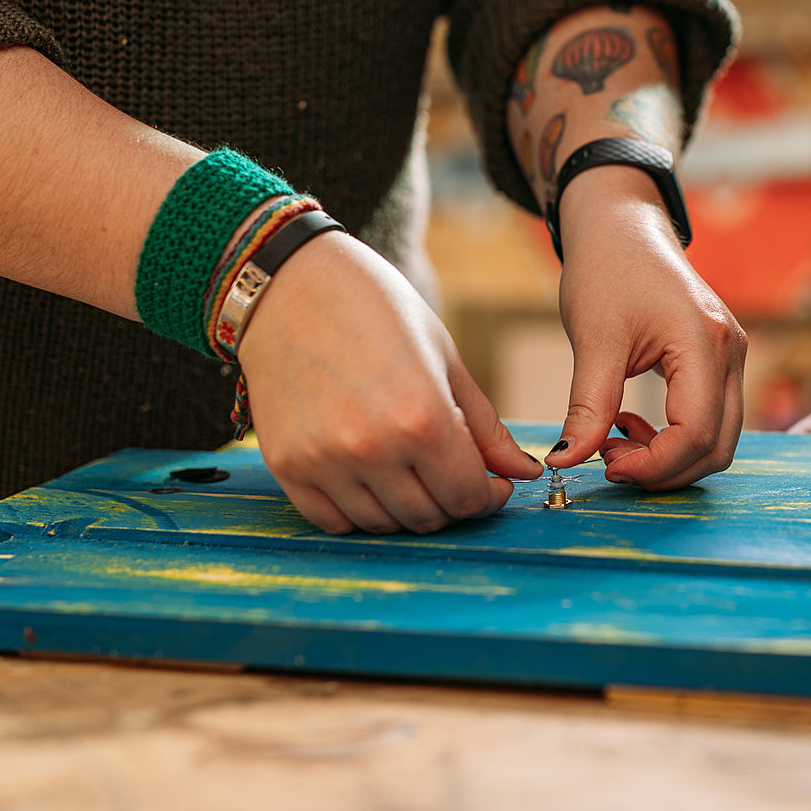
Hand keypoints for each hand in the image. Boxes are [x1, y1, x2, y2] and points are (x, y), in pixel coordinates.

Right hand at [237, 232, 541, 533]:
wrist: (289, 286)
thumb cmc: (375, 310)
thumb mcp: (444, 359)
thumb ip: (485, 426)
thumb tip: (523, 473)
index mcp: (422, 418)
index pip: (467, 496)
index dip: (488, 497)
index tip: (493, 485)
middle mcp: (371, 449)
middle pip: (427, 517)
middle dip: (451, 502)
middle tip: (452, 475)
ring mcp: (324, 462)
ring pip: (381, 524)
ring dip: (406, 509)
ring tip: (412, 471)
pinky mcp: (287, 466)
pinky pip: (332, 520)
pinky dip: (358, 511)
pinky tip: (371, 479)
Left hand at [543, 167, 745, 487]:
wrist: (621, 226)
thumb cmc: (607, 269)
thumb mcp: (593, 340)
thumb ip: (587, 406)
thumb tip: (565, 460)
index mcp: (705, 342)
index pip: (697, 434)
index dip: (654, 465)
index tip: (606, 466)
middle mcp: (730, 352)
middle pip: (718, 446)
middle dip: (665, 469)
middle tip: (608, 460)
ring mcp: (731, 357)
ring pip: (719, 439)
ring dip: (670, 457)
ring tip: (614, 438)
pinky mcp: (720, 360)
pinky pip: (711, 419)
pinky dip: (675, 438)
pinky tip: (630, 423)